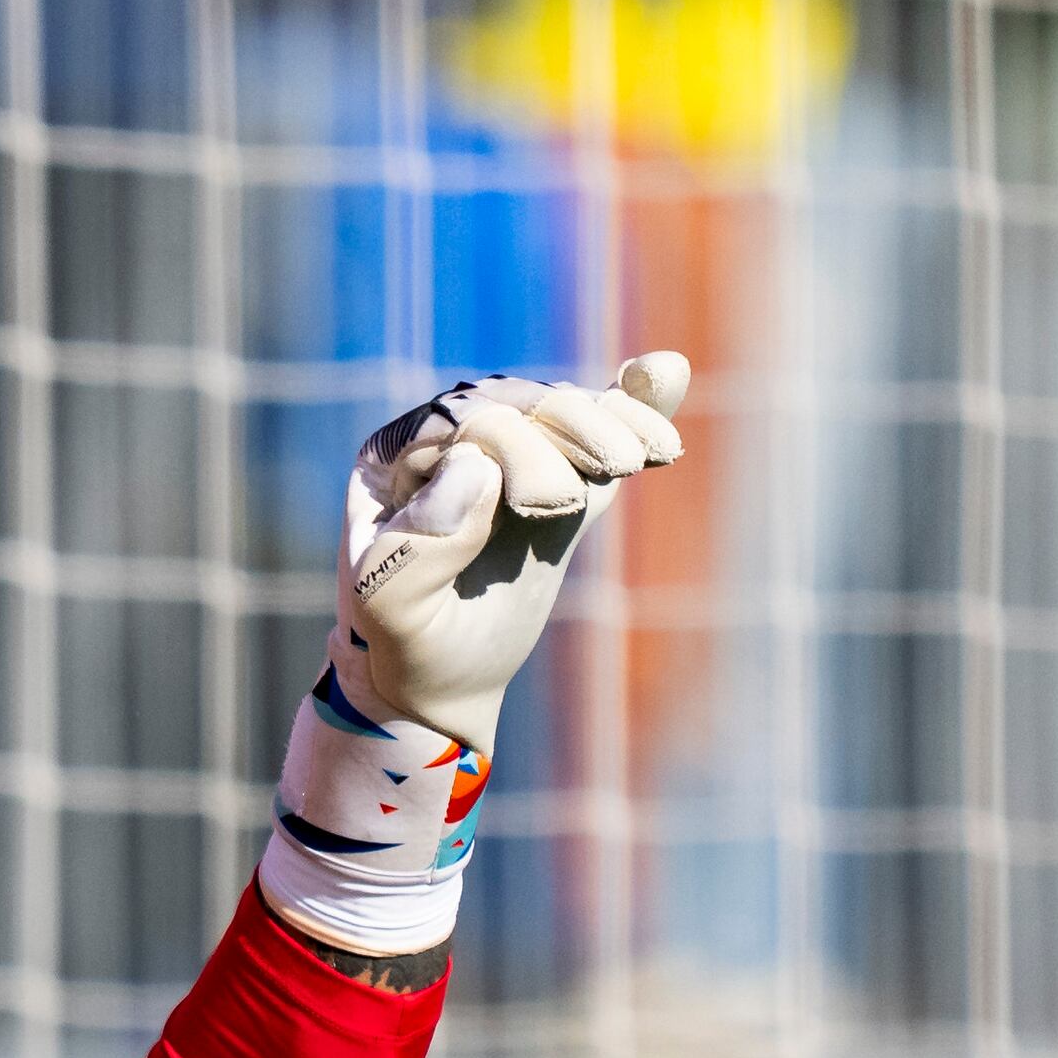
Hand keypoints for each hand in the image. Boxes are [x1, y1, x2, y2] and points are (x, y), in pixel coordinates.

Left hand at [340, 354, 691, 758]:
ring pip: (563, 411)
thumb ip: (418, 542)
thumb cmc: (404, 644)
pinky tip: (666, 375)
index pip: (462, 418)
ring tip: (645, 455)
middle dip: (572, 428)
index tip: (548, 506)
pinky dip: (632, 407)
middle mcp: (451, 440)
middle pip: (521, 403)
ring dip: (611, 421)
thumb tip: (477, 466)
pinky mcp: (559, 478)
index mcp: (395, 457)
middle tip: (612, 472)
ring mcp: (510, 456)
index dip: (514, 443)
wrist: (441, 682)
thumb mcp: (390, 607)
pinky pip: (596, 432)